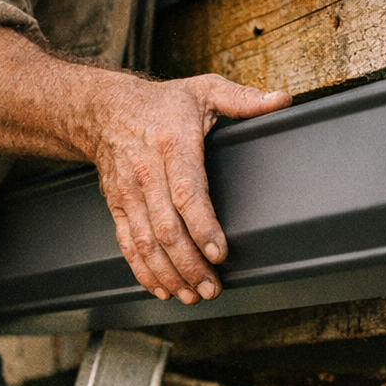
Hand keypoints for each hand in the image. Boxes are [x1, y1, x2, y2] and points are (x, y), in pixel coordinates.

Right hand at [84, 74, 290, 303]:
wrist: (104, 110)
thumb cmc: (161, 103)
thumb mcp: (204, 90)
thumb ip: (243, 99)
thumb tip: (282, 101)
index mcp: (173, 144)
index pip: (187, 192)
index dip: (203, 226)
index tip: (219, 252)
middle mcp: (147, 172)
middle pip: (167, 228)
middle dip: (190, 263)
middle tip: (212, 287)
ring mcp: (129, 193)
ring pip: (147, 243)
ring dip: (169, 274)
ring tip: (192, 295)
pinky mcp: (117, 207)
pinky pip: (128, 244)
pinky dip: (143, 271)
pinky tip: (163, 288)